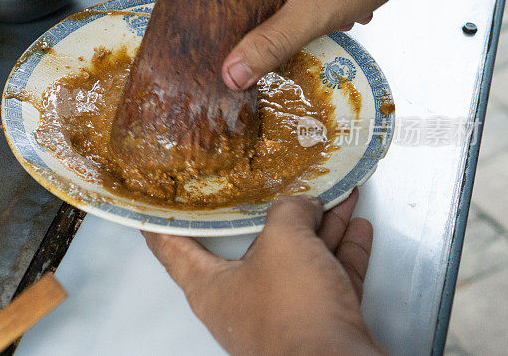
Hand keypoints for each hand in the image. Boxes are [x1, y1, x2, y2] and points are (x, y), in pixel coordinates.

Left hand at [143, 188, 384, 354]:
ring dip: (319, 226)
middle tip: (274, 185)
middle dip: (272, 213)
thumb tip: (303, 204)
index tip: (153, 205)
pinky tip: (354, 228)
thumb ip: (288, 212)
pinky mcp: (317, 321)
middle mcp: (242, 300)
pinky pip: (328, 276)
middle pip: (253, 246)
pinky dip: (341, 251)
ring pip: (297, 258)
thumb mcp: (283, 243)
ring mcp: (281, 312)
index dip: (162, 223)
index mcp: (212, 286)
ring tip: (332, 196)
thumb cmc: (296, 317)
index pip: (173, 248)